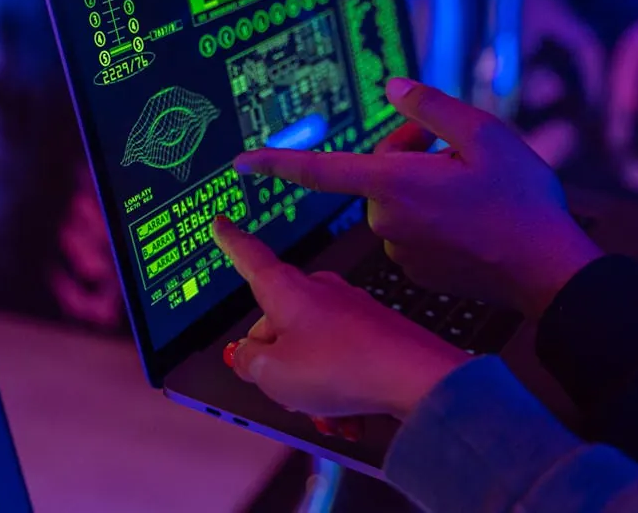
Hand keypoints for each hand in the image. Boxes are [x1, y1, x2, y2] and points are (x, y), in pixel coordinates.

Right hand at [212, 217, 468, 419]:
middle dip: (275, 358)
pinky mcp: (374, 329)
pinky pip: (342, 359)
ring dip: (310, 383)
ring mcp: (350, 308)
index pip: (250, 258)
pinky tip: (349, 415)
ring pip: (310, 347)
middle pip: (278, 320)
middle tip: (282, 389)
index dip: (231, 242)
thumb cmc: (345, 366)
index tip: (221, 223)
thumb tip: (248, 355)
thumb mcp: (273, 373)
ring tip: (325, 411)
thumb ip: (249, 361)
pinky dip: (340, 387)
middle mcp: (319, 290)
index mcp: (287, 290)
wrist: (416, 376)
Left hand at [235, 79, 601, 318]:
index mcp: (394, 183)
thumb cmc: (520, 200)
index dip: (277, 163)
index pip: (320, 170)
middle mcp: (387, 220)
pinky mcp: (416, 270)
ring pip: (398, 202)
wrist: (547, 270)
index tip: (241, 163)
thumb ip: (431, 107)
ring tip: (474, 188)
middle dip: (409, 154)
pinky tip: (473, 218)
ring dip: (423, 187)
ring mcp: (400, 250)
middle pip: (378, 174)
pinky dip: (433, 219)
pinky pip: (412, 231)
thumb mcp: (485, 135)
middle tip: (454, 150)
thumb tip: (393, 88)